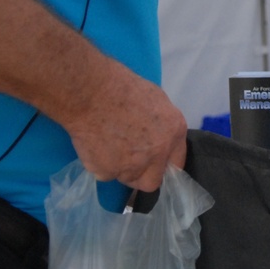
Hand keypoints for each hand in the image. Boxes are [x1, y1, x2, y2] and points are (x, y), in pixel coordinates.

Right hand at [64, 59, 187, 192]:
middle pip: (152, 180)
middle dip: (141, 174)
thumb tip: (157, 138)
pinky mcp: (109, 172)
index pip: (176, 163)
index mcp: (174, 132)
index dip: (162, 165)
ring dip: (119, 168)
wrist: (93, 93)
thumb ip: (161, 126)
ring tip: (108, 145)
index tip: (153, 165)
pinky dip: (100, 164)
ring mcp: (135, 165)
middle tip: (128, 161)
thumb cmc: (124, 88)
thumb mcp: (156, 100)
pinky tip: (96, 145)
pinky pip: (105, 174)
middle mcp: (159, 153)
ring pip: (127, 178)